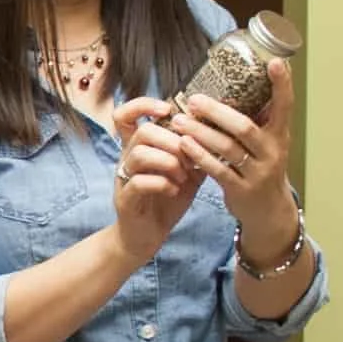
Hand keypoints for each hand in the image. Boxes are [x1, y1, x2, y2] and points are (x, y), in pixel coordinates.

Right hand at [107, 97, 197, 265]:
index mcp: (139, 147)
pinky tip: (174, 190)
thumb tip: (217, 130)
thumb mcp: (185, 172)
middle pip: (143, 131)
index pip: (127, 114)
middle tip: (189, 158)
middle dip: (172, 141)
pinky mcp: (126, 198)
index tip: (167, 110)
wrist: (146, 236)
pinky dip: (163, 183)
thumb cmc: (165, 200)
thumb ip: (194, 152)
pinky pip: (140, 181)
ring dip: (170, 162)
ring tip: (183, 176)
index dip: (143, 105)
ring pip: (140, 153)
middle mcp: (127, 158)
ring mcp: (124, 178)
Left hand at [165, 67, 299, 253]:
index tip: (275, 62)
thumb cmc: (262, 167)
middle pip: (245, 127)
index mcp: (280, 135)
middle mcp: (272, 152)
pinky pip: (218, 170)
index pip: (285, 106)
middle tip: (193, 99)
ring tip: (179, 120)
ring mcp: (258, 172)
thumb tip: (238, 82)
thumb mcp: (268, 143)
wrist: (268, 211)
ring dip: (201, 133)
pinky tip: (184, 144)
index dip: (282, 84)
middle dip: (217, 112)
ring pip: (228, 148)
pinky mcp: (241, 190)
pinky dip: (200, 156)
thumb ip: (257, 119)